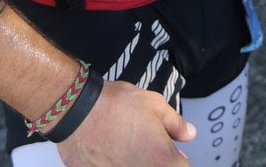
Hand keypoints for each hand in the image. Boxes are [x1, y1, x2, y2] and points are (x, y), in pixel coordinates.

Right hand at [61, 80, 194, 165]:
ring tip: (123, 147)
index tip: (173, 152)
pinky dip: (112, 164)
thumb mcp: (155, 105)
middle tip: (143, 146)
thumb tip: (188, 134)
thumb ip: (176, 124)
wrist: (77, 110)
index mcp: (162, 159)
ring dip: (132, 162)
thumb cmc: (114, 106)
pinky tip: (108, 152)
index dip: (178, 158)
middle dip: (154, 160)